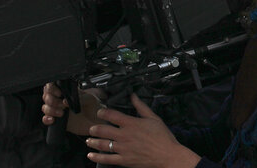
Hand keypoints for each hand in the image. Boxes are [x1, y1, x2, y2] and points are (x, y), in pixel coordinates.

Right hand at [41, 83, 104, 135]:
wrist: (96, 121)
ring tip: (61, 113)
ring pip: (45, 107)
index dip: (52, 88)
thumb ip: (80, 98)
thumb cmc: (94, 107)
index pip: (53, 85)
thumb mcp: (90, 99)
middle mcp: (60, 99)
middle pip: (46, 95)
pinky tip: (52, 120)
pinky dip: (46, 119)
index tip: (59, 93)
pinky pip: (46, 119)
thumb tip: (67, 101)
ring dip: (50, 110)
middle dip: (52, 100)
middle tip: (62, 104)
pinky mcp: (57, 120)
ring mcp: (58, 109)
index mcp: (67, 91)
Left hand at [86, 93, 200, 167]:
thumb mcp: (154, 118)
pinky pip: (107, 159)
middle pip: (104, 130)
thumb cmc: (163, 138)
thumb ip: (141, 107)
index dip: (103, 112)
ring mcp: (123, 148)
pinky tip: (91, 155)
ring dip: (93, 142)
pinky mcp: (124, 160)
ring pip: (103, 144)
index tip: (100, 112)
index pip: (112, 115)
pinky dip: (97, 157)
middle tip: (91, 128)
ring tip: (88, 140)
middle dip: (95, 128)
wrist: (167, 156)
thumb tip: (134, 96)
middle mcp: (125, 135)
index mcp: (131, 124)